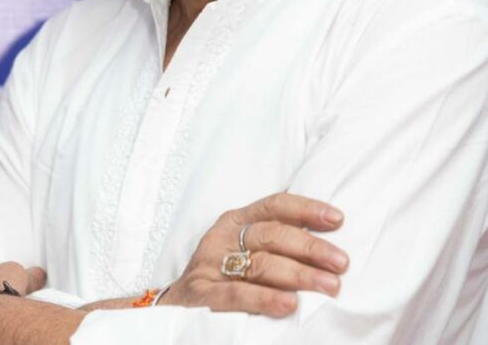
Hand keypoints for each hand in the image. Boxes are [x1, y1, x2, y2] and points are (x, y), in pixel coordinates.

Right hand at [160, 192, 348, 316]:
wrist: (174, 308)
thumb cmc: (221, 278)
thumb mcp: (243, 251)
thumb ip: (275, 244)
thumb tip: (329, 247)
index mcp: (235, 222)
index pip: (273, 206)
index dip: (306, 209)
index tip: (337, 219)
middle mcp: (222, 238)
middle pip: (271, 235)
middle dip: (310, 248)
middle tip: (341, 263)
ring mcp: (209, 265)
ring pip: (259, 264)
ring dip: (298, 274)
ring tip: (328, 286)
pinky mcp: (200, 294)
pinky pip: (235, 294)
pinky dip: (264, 298)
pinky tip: (289, 304)